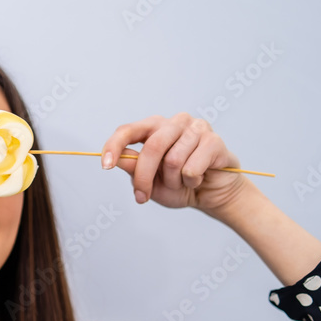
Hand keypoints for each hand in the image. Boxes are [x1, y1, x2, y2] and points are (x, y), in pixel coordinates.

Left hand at [100, 112, 247, 213]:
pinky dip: (191, 182)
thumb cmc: (180, 185)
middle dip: (144, 177)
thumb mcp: (150, 182)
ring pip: (173, 160)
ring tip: (182, 182)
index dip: (114, 146)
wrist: (212, 195)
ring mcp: (196, 128)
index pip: (128, 130)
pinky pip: (191, 168)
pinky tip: (198, 179)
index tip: (105, 165)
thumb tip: (117, 159)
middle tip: (142, 197)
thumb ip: (134, 168)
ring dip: (173, 182)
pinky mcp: (214, 140)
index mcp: (155, 128)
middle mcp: (175, 122)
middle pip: (152, 147)